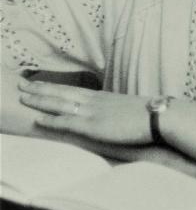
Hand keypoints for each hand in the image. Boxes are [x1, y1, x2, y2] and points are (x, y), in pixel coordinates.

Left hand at [18, 79, 150, 143]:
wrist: (159, 117)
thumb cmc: (150, 115)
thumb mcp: (129, 110)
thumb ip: (117, 112)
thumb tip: (113, 116)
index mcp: (103, 97)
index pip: (73, 90)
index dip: (55, 87)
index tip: (40, 83)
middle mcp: (95, 101)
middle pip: (62, 92)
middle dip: (40, 89)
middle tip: (22, 85)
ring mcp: (93, 113)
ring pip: (60, 103)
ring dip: (40, 100)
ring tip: (23, 96)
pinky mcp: (94, 126)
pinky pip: (67, 122)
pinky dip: (51, 120)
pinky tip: (38, 119)